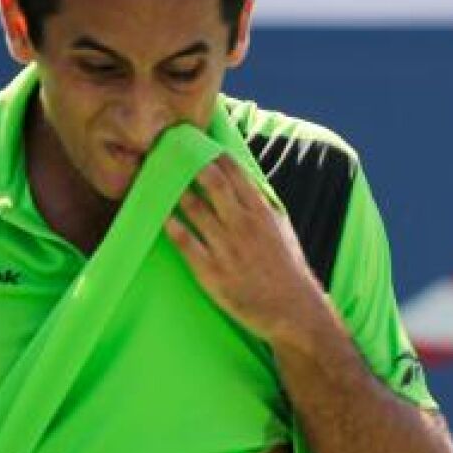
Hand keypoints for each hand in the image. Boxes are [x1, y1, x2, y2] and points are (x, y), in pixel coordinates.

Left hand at [164, 154, 331, 344]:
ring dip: (177, 191)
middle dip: (192, 164)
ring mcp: (227, 249)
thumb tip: (245, 180)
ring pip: (196, 210)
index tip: (197, 142)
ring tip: (160, 178)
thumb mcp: (282, 229)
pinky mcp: (212, 273)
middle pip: (214, 184)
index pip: (235, 174)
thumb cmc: (286, 268)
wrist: (292, 310)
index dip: (214, 155)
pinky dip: (173, 228)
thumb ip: (262, 204)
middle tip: (172, 151)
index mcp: (261, 213)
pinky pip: (187, 244)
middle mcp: (244, 226)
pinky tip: (162, 217)